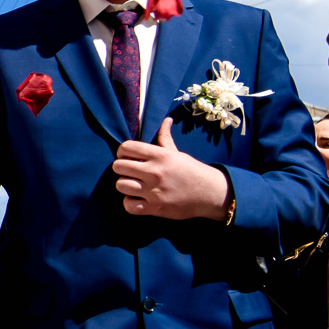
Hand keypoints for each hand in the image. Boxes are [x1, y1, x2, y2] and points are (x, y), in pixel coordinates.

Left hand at [110, 120, 229, 220]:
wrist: (210, 193)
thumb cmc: (192, 171)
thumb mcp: (177, 153)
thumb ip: (165, 137)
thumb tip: (166, 120)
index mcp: (160, 155)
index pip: (126, 147)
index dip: (122, 152)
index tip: (127, 156)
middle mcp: (154, 172)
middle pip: (118, 166)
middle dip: (121, 168)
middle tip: (130, 171)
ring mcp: (154, 191)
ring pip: (120, 185)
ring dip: (125, 185)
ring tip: (133, 185)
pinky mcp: (155, 208)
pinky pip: (129, 205)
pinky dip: (130, 203)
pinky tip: (137, 199)